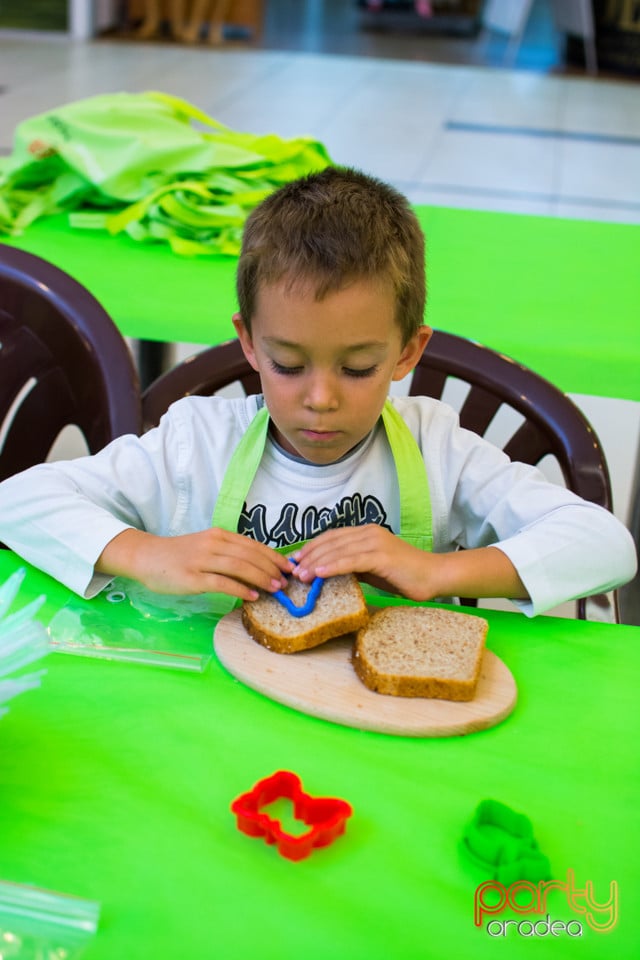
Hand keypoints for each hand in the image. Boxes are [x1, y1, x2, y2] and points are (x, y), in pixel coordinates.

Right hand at [96, 527, 293, 600]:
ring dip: (261, 578)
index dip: (273, 557)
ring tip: (275, 589)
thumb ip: (228, 554)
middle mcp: (213, 544)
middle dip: (271, 569)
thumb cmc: (179, 555)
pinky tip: (251, 596)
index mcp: (219, 535)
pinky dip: (240, 589)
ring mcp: (202, 560)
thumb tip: (257, 568)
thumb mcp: (206, 547)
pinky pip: (222, 583)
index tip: (289, 567)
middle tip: (285, 582)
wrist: (146, 557)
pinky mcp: (193, 578)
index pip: (253, 545)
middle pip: (250, 556)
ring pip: (240, 567)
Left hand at [292, 525, 527, 602]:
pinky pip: (352, 560)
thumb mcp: (372, 568)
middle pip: (331, 542)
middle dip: (310, 556)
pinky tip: (320, 574)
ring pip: (338, 550)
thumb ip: (352, 566)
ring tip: (301, 576)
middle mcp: (369, 533)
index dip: (312, 548)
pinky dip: (334, 566)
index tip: (296, 561)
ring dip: (317, 563)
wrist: (434, 576)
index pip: (332, 537)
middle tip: (293, 571)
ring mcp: (375, 542)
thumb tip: (328, 572)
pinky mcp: (382, 556)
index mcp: (366, 533)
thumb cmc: (404, 575)